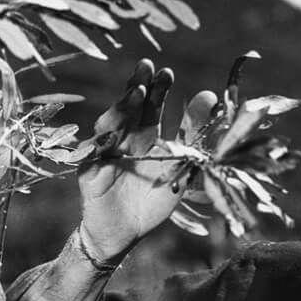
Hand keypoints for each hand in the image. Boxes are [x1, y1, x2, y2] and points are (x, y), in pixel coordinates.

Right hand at [79, 59, 216, 260]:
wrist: (125, 234)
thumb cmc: (152, 202)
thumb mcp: (180, 168)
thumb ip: (192, 135)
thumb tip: (211, 96)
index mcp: (145, 139)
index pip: (151, 108)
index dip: (158, 90)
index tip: (166, 72)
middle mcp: (124, 141)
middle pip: (130, 109)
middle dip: (139, 86)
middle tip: (148, 66)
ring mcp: (105, 153)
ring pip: (111, 124)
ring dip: (123, 108)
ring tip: (138, 92)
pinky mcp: (90, 171)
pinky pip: (94, 154)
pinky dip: (103, 142)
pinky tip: (112, 131)